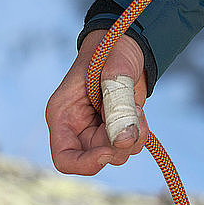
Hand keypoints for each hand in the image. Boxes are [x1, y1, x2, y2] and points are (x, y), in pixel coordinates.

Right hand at [45, 29, 148, 174]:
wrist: (129, 40)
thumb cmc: (113, 47)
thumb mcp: (116, 70)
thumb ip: (119, 105)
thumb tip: (124, 141)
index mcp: (63, 113)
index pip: (64, 158)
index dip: (86, 164)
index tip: (110, 150)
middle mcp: (77, 126)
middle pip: (95, 159)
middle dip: (118, 145)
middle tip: (135, 116)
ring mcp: (96, 128)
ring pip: (115, 155)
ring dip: (133, 137)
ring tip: (137, 108)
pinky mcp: (115, 127)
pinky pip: (128, 145)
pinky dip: (139, 134)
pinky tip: (140, 111)